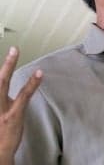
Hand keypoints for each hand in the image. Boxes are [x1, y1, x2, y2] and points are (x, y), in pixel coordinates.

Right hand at [0, 47, 41, 162]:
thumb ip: (1, 100)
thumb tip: (5, 91)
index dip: (3, 71)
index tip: (8, 60)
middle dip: (2, 64)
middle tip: (10, 49)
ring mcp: (0, 109)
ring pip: (2, 82)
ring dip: (9, 64)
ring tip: (15, 50)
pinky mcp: (13, 115)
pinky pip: (23, 95)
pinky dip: (32, 83)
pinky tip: (39, 73)